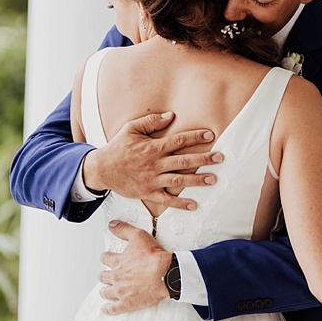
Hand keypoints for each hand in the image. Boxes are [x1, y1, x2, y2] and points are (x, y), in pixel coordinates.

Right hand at [82, 111, 221, 211]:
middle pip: (184, 161)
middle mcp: (155, 164)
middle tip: (220, 158)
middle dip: (203, 159)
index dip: (195, 137)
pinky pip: (166, 199)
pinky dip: (180, 203)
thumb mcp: (130, 129)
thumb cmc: (117, 148)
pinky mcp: (148, 192)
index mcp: (152, 148)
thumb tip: (170, 115)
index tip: (210, 134)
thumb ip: (150, 121)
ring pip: (179, 180)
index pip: (178, 141)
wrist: (101, 169)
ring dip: (197, 180)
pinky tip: (194, 205)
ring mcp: (152, 180)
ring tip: (213, 179)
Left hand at [99, 220, 173, 314]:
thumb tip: (112, 224)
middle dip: (104, 276)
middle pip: (103, 276)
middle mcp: (116, 276)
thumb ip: (123, 230)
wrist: (165, 274)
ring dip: (105, 291)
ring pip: (106, 292)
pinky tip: (105, 309)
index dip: (106, 258)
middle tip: (106, 276)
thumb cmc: (154, 258)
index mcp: (117, 262)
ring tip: (105, 291)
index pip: (105, 258)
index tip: (107, 259)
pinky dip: (108, 309)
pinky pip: (113, 308)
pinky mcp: (127, 303)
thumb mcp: (138, 236)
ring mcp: (120, 291)